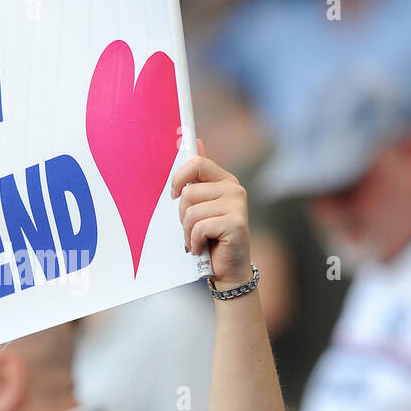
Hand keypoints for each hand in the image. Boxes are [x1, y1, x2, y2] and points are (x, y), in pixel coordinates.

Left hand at [170, 140, 252, 288]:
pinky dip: (195, 242)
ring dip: (188, 232)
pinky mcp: (236, 223)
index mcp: (224, 180)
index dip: (179, 177)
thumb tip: (195, 141)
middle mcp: (234, 189)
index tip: (173, 194)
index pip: (197, 163)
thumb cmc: (211, 237)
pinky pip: (199, 227)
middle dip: (182, 215)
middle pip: (189, 192)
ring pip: (192, 212)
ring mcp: (237, 205)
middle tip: (191, 229)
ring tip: (197, 240)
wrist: (229, 269)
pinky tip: (202, 248)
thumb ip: (198, 177)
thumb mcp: (201, 206)